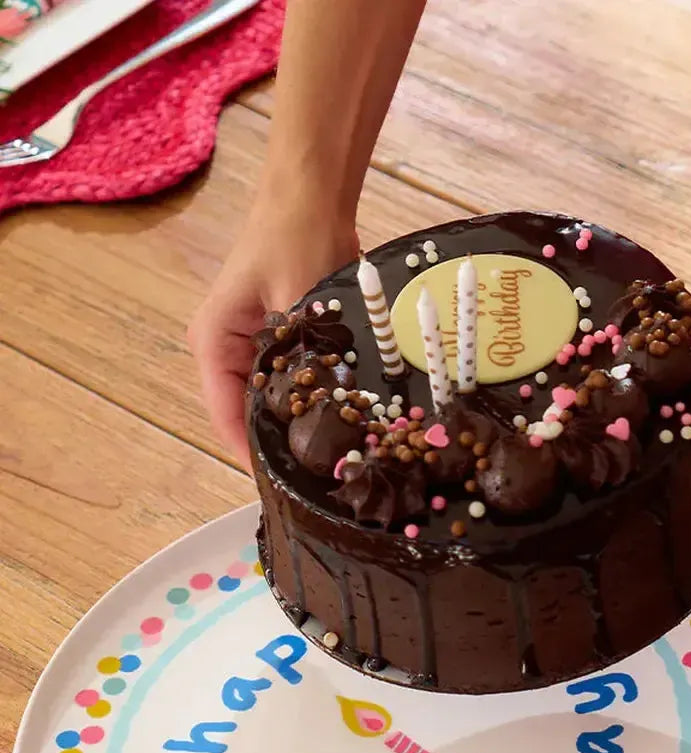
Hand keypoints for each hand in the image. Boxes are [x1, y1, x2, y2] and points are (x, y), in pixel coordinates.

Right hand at [187, 198, 357, 468]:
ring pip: (273, 400)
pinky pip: (294, 382)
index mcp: (214, 342)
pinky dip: (315, 400)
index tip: (283, 485)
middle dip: (280, 445)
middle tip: (318, 480)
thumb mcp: (299, 304)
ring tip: (334, 461)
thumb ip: (301, 358)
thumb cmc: (295, 238)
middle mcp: (227, 349)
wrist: (314, 195)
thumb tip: (316, 416)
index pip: (226, 416)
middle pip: (248, 414)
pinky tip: (344, 422)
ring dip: (299, 426)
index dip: (252, 454)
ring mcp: (255, 345)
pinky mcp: (283, 339)